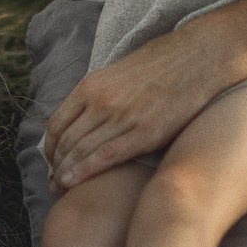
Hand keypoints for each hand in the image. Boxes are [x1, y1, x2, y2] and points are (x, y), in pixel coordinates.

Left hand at [42, 29, 224, 190]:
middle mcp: (101, 101)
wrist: (197, 57)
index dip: (49, 147)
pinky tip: (71, 183)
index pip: (57, 123)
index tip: (51, 161)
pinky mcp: (143, 133)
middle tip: (52, 182)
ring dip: (65, 173)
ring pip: (80, 151)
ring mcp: (121, 117)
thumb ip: (98, 94)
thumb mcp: (118, 73)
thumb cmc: (161, 65)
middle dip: (55, 165)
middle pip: (66, 141)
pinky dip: (83, 172)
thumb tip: (84, 118)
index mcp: (92, 85)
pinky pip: (103, 157)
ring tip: (59, 189)